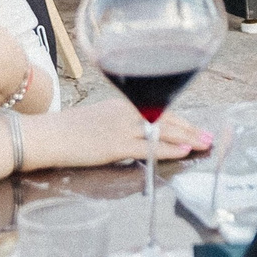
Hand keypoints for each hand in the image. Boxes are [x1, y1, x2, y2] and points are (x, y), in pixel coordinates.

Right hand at [43, 98, 210, 167]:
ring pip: (162, 132)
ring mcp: (121, 128)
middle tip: (209, 137)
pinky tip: (183, 151)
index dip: (180, 119)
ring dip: (187, 138)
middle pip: (166, 119)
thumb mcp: (99, 120)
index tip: (196, 126)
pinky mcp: (115, 145)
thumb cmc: (68, 131)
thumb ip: (119, 124)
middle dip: (190, 128)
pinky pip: (148, 147)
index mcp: (122, 105)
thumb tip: (137, 134)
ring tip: (204, 144)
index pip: (158, 110)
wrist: (47, 135)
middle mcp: (125, 112)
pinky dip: (168, 149)